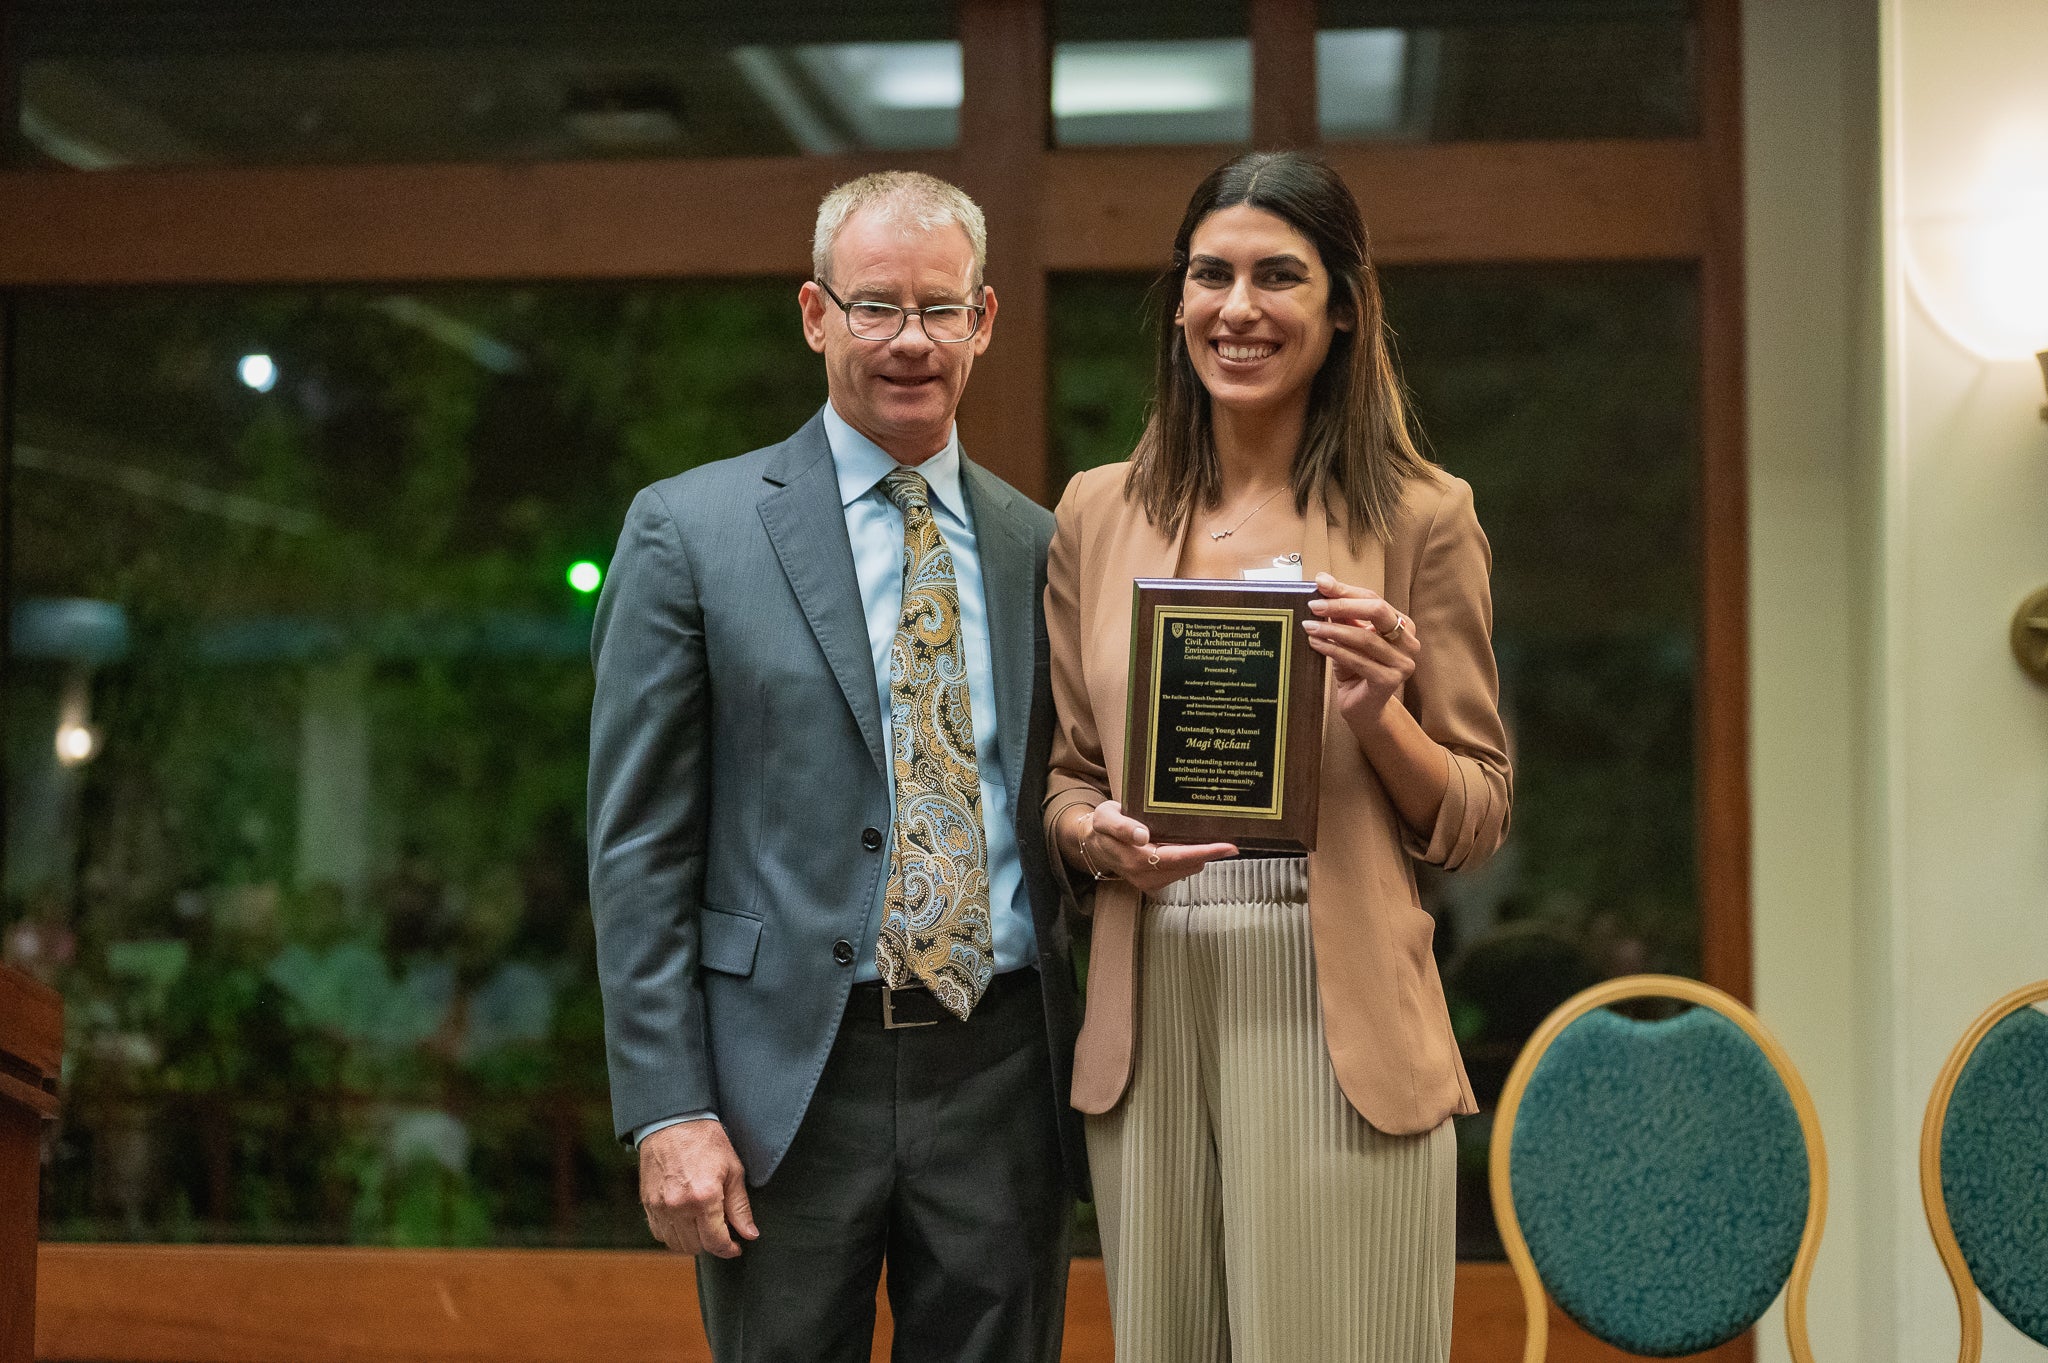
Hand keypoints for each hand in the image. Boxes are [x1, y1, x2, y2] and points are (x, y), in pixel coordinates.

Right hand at [639, 1119, 758, 1257]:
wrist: (673, 1121)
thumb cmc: (706, 1141)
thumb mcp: (733, 1170)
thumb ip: (740, 1207)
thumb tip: (750, 1234)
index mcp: (704, 1197)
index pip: (716, 1242)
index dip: (729, 1249)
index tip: (735, 1247)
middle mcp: (679, 1206)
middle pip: (696, 1247)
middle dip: (712, 1244)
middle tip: (721, 1231)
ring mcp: (660, 1206)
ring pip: (676, 1244)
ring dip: (692, 1242)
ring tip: (703, 1227)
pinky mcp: (647, 1203)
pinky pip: (659, 1233)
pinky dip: (673, 1234)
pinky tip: (684, 1222)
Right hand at [1074, 800, 1234, 894]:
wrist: (1095, 844)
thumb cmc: (1103, 826)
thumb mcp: (1106, 818)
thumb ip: (1122, 826)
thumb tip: (1143, 835)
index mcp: (1136, 860)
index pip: (1178, 858)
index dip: (1205, 852)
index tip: (1228, 847)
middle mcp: (1145, 876)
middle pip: (1189, 865)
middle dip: (1209, 853)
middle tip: (1226, 835)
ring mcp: (1150, 883)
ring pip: (1188, 869)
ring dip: (1199, 856)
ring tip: (1207, 837)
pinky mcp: (1155, 884)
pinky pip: (1181, 871)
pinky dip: (1190, 859)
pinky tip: (1190, 845)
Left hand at [1303, 572, 1418, 735]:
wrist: (1363, 708)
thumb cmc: (1356, 670)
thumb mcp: (1348, 637)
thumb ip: (1342, 614)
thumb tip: (1324, 583)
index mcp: (1403, 625)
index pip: (1374, 599)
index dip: (1346, 590)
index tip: (1320, 583)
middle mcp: (1409, 642)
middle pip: (1378, 611)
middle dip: (1343, 605)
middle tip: (1314, 606)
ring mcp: (1402, 662)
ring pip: (1365, 637)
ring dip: (1333, 630)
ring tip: (1310, 626)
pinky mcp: (1390, 680)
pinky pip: (1357, 660)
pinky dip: (1334, 650)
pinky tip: (1316, 643)